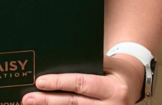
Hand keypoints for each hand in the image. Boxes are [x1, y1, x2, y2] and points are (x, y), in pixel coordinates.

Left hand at [21, 56, 144, 104]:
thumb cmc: (116, 71)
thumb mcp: (109, 63)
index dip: (60, 83)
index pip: (82, 84)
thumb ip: (87, 62)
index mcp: (114, 89)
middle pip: (74, 104)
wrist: (133, 86)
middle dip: (48, 101)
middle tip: (28, 99)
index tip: (40, 82)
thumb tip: (57, 60)